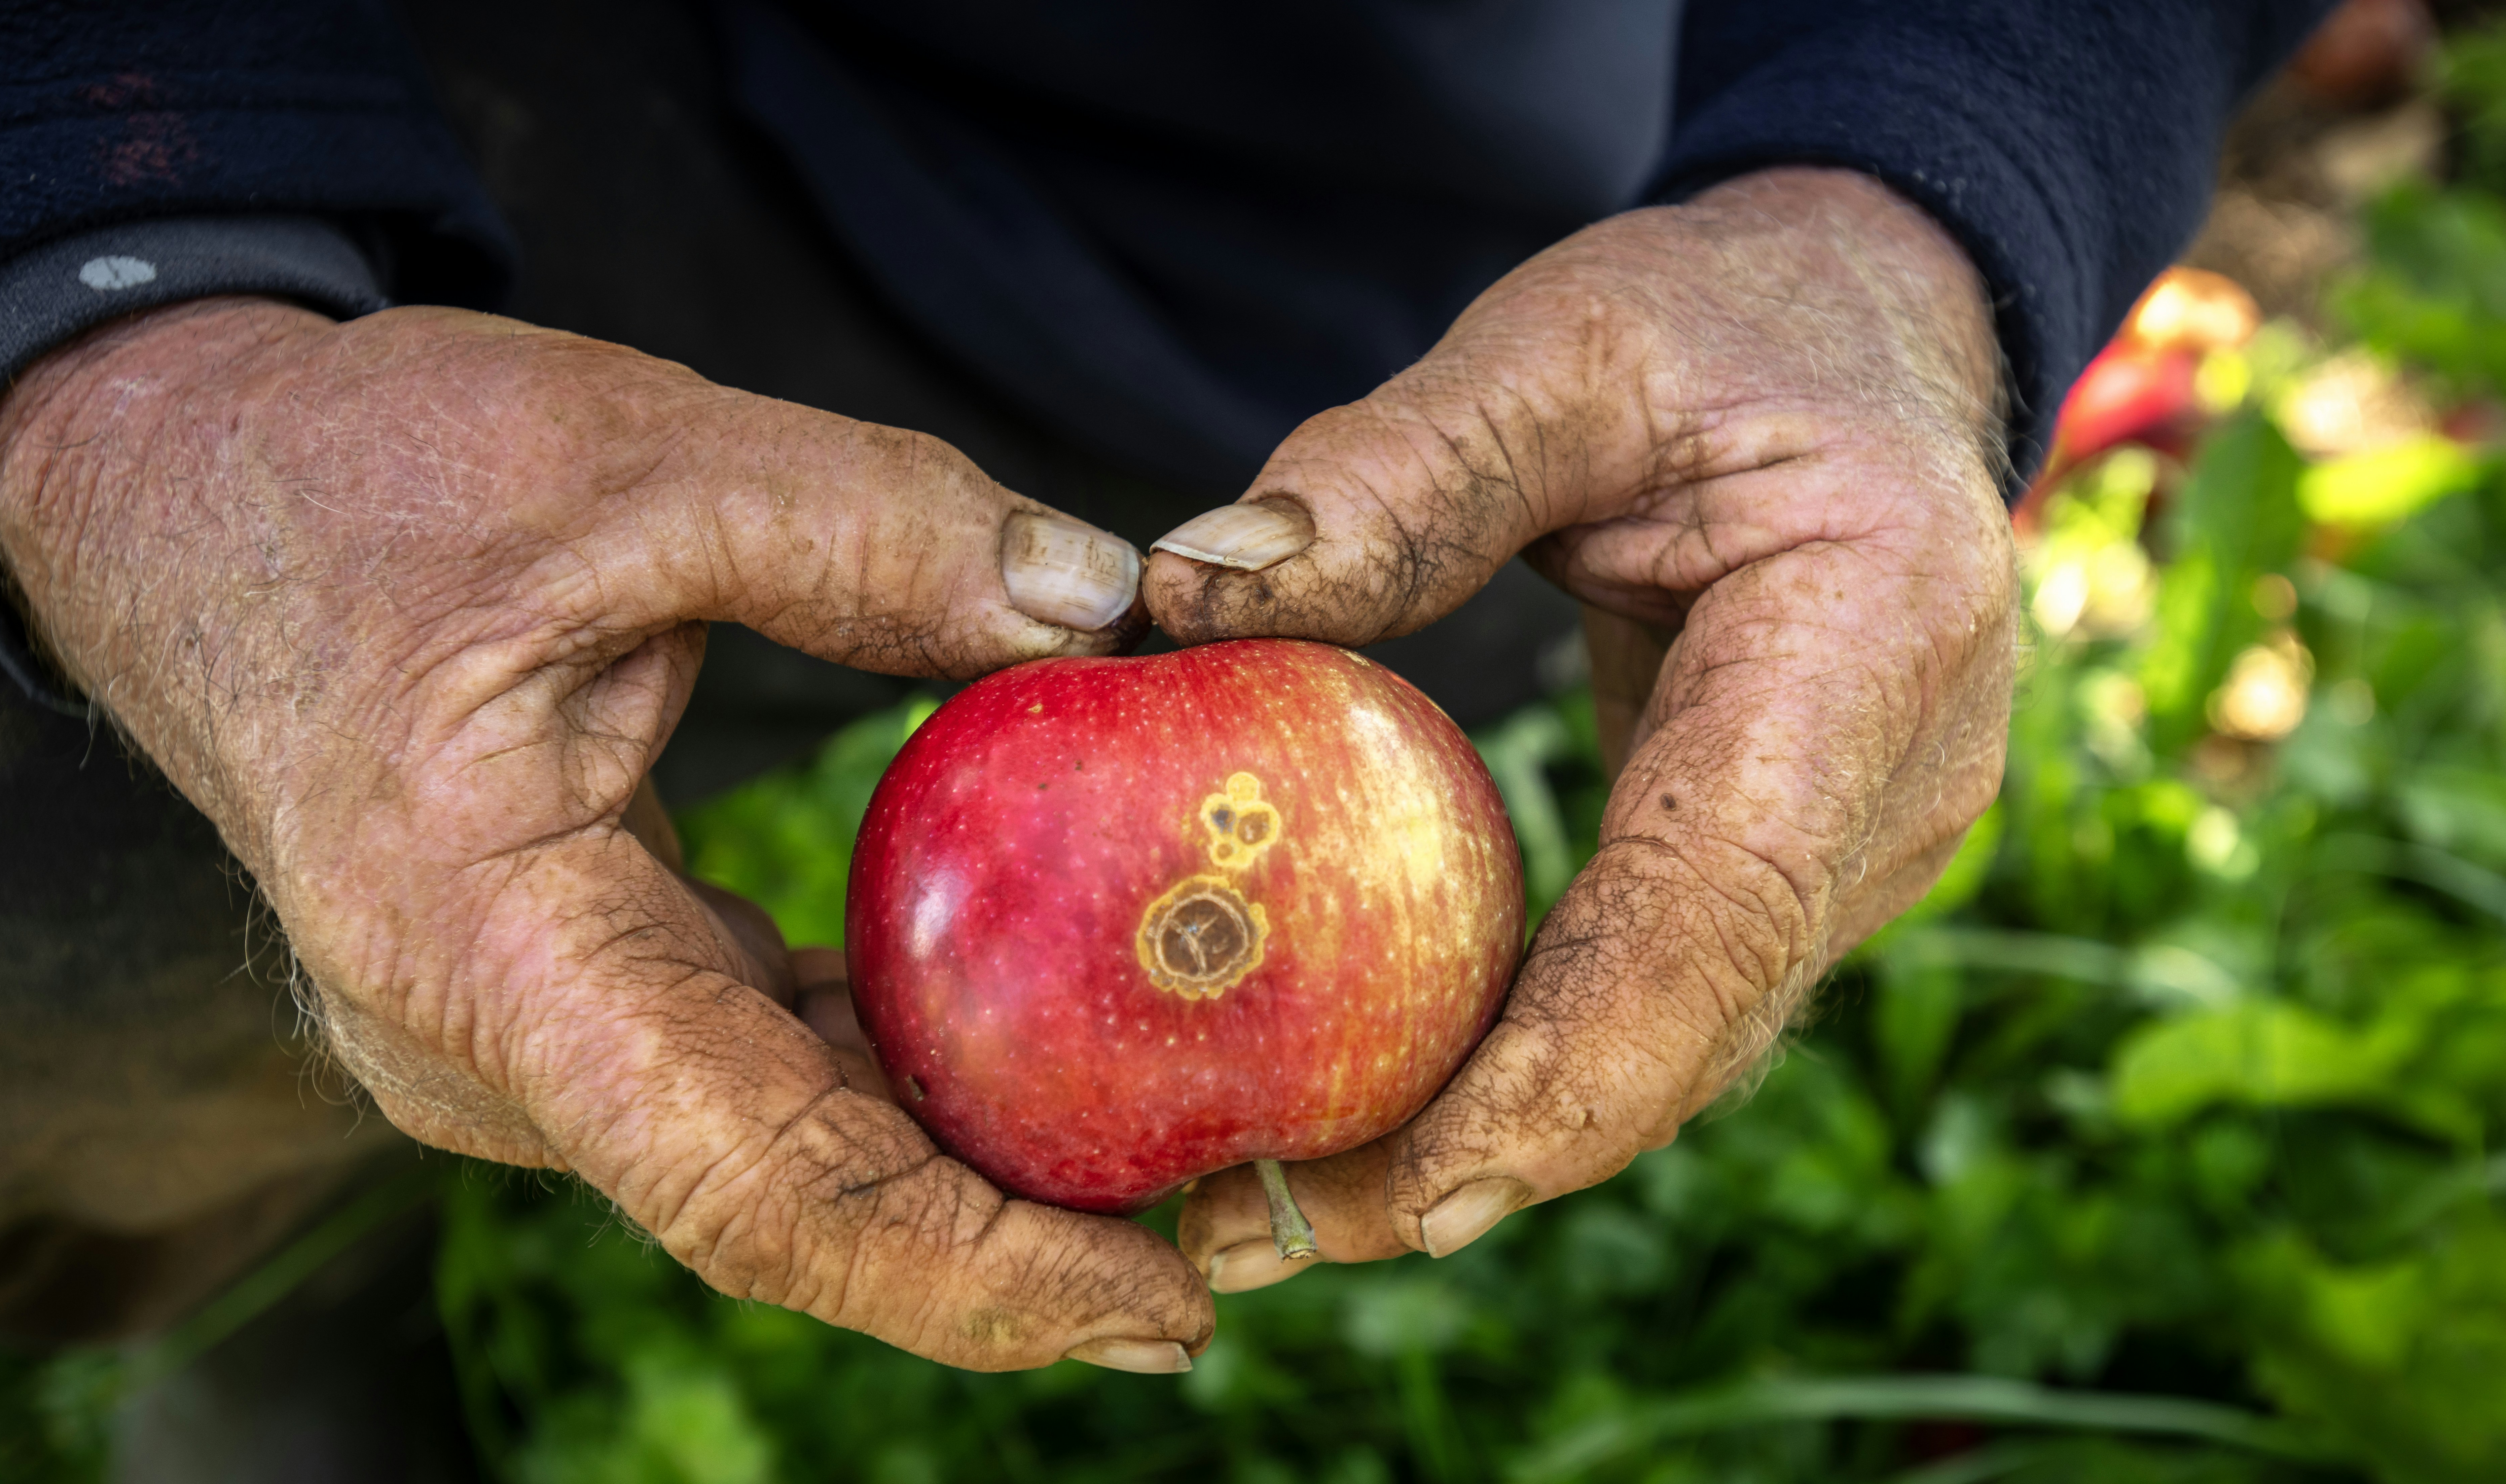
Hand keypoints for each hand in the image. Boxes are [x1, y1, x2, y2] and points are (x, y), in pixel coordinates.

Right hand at [0, 299, 1208, 1371]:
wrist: (194, 495)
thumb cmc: (373, 473)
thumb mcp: (631, 457)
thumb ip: (869, 526)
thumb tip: (1092, 602)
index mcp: (488, 945)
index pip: (755, 1186)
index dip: (968, 1273)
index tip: (1157, 1311)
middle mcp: (490, 1039)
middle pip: (783, 1204)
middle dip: (1002, 1252)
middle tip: (1212, 1260)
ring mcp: (520, 1032)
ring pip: (772, 1154)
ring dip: (957, 1173)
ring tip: (1156, 1167)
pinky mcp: (563, 990)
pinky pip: (747, 1072)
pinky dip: (884, 1079)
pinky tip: (1023, 1050)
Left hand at [1146, 168, 2017, 1288]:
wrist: (1870, 337)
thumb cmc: (1726, 324)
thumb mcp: (1567, 344)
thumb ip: (1398, 468)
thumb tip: (1191, 595)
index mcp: (1870, 650)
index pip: (1713, 917)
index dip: (1567, 1077)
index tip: (1402, 1193)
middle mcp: (1895, 790)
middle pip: (1688, 1032)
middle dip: (1484, 1156)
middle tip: (1249, 1238)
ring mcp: (1859, 847)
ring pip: (1673, 1046)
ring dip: (1488, 1136)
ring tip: (1268, 1204)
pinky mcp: (1792, 863)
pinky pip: (1655, 995)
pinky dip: (1520, 1061)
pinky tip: (1371, 1099)